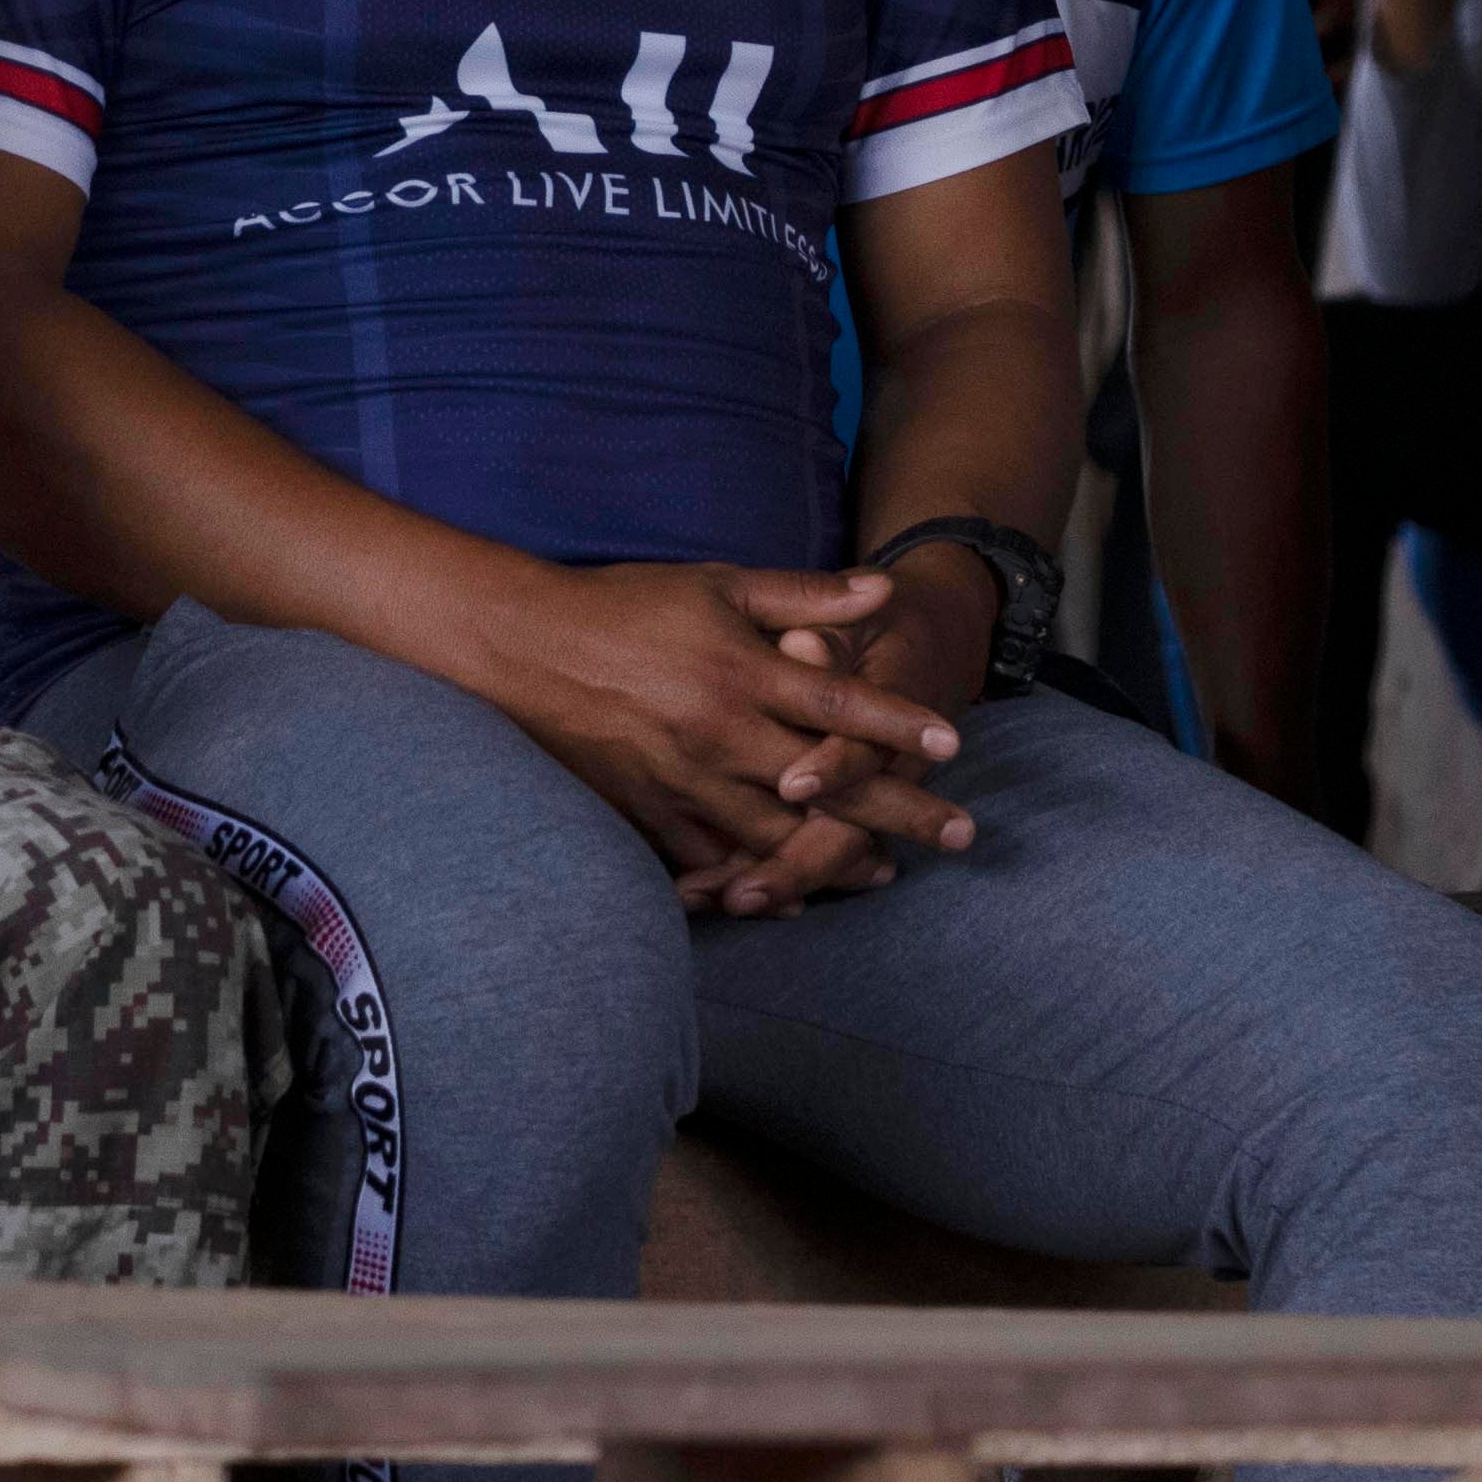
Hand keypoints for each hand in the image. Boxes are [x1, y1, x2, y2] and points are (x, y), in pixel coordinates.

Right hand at [469, 556, 969, 912]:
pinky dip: (753, 880)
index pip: (840, 705)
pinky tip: (788, 895)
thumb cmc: (625, 606)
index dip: (899, 726)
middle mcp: (720, 734)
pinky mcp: (646, 813)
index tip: (952, 746)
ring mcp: (682, 781)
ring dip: (835, 859)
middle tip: (959, 836)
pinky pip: (710, 861)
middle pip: (827, 788)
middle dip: (898, 813)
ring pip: (776, 838)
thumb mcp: (718, 586)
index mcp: (742, 672)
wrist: (522, 647)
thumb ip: (803, 596)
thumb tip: (883, 589)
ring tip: (880, 873)